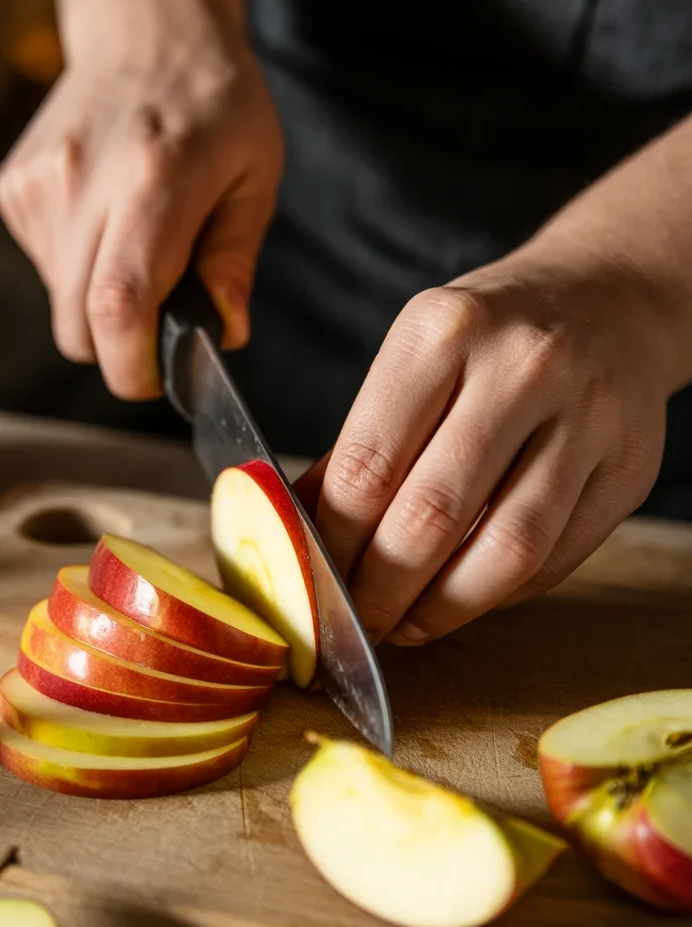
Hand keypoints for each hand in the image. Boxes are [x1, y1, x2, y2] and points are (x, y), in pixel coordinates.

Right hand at [0, 0, 281, 398]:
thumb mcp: (255, 176)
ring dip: (101, 304)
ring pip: (61, 303)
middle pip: (78, 323)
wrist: (146, 31)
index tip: (156, 380)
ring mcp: (39, 184)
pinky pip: (46, 270)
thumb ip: (234, 260)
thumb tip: (226, 334)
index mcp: (155, 178)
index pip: (119, 302)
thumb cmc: (216, 106)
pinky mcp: (14, 188)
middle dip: (118, 350)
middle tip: (161, 324)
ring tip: (138, 244)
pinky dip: (80, 269)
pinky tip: (107, 221)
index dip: (132, 364)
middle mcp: (83, 180)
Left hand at [297, 251, 671, 645]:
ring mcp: (588, 417)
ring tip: (407, 625)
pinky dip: (500, 594)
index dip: (333, 544)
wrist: (607, 300)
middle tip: (359, 620)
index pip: (368, 465)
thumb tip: (296, 531)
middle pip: (433, 516)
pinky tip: (466, 597)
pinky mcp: (631, 467)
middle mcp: (522, 366)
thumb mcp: (415, 358)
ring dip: (444, 608)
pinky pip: (556, 560)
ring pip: (506, 550)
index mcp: (444, 331)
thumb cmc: (489, 338)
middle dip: (382, 590)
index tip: (315, 581)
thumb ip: (360, 445)